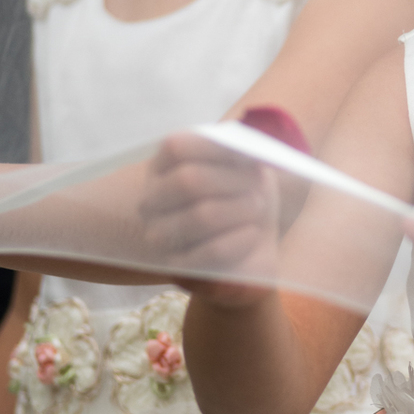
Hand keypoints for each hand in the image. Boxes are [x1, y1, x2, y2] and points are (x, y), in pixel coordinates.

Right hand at [140, 134, 280, 308]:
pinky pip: (211, 251)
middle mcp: (153, 199)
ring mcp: (159, 234)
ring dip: (241, 209)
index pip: (177, 147)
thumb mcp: (247, 168)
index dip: (215, 146)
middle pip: (190, 180)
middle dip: (234, 180)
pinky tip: (252, 233)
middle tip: (259, 186)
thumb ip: (245, 153)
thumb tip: (251, 149)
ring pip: (202, 214)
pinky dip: (240, 239)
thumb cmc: (244, 195)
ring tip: (256, 208)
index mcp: (164, 166)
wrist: (247, 246)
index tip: (249, 151)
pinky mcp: (177, 268)